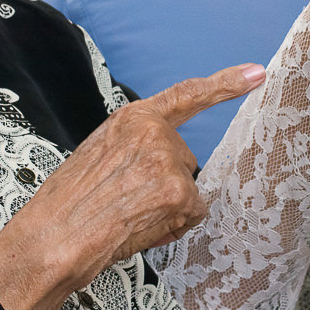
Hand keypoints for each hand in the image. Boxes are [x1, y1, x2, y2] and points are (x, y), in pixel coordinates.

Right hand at [0, 62, 265, 309]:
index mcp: (132, 118)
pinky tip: (141, 227)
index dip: (225, 84)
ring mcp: (168, 160)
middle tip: (126, 202)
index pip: (186, 95)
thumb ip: (135, 147)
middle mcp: (154, 132)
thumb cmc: (68, 203)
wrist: (54, 236)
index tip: (255, 73)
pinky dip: (174, 226)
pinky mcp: (178, 191)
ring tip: (127, 215)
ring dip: (168, 207)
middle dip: (165, 184)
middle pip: (184, 160)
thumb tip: (160, 168)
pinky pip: (192, 213)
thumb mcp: (98, 153)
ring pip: (188, 189)